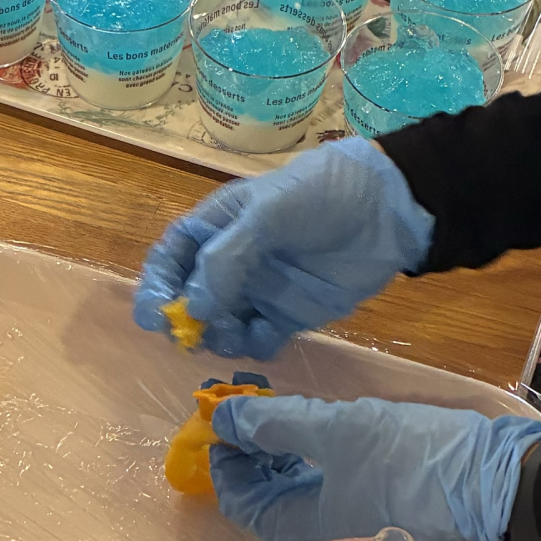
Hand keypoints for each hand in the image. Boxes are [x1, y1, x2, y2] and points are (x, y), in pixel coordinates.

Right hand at [132, 140, 433, 360]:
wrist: (385, 208)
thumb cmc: (318, 195)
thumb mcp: (266, 214)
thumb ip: (226, 259)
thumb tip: (193, 310)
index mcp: (215, 228)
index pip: (170, 260)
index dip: (156, 288)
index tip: (154, 318)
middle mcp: (230, 263)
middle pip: (190, 301)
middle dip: (187, 322)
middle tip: (195, 335)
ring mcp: (259, 291)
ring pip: (221, 327)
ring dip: (220, 337)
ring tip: (237, 332)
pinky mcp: (288, 316)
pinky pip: (259, 341)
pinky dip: (256, 346)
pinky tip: (269, 335)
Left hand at [208, 392, 540, 540]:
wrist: (492, 476)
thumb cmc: (406, 458)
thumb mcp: (334, 430)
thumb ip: (275, 423)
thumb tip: (224, 417)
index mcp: (304, 528)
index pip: (243, 502)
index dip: (226, 461)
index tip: (219, 419)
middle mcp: (325, 533)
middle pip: (269, 496)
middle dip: (252, 451)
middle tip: (243, 405)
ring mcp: (355, 519)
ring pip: (300, 488)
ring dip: (281, 450)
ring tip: (274, 408)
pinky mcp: (381, 501)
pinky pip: (329, 481)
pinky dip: (312, 454)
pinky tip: (315, 425)